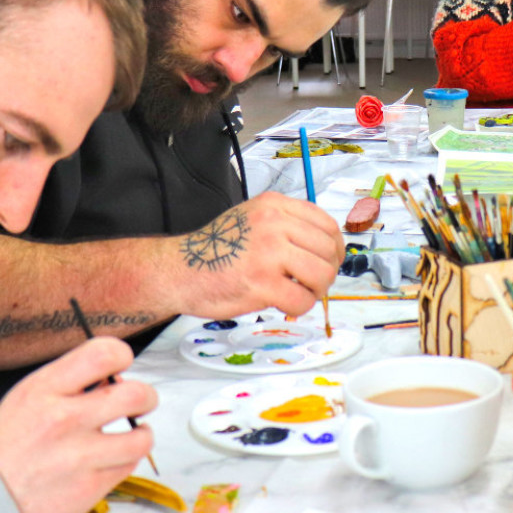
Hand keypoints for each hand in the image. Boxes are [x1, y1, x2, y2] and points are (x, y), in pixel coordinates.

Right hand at [0, 337, 156, 512]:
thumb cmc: (7, 449)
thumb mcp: (26, 399)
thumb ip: (67, 382)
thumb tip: (111, 374)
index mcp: (45, 390)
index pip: (102, 354)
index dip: (121, 356)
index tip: (121, 366)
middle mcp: (64, 419)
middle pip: (135, 395)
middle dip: (146, 396)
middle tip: (139, 402)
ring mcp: (79, 456)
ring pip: (141, 437)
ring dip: (142, 434)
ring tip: (132, 435)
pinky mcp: (90, 487)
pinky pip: (129, 466)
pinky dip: (125, 461)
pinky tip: (112, 458)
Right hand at [171, 192, 344, 317]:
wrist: (178, 270)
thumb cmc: (214, 250)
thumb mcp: (251, 219)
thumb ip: (286, 226)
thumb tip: (324, 249)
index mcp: (273, 205)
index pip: (326, 224)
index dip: (334, 248)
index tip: (329, 261)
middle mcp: (273, 224)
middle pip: (328, 250)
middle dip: (327, 272)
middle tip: (312, 283)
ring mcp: (268, 253)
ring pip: (322, 275)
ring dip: (316, 291)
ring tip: (298, 293)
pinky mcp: (262, 283)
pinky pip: (302, 300)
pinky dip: (299, 307)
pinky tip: (283, 304)